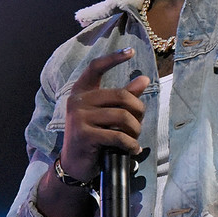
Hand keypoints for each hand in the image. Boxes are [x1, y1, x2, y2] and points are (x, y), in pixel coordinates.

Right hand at [58, 48, 149, 182]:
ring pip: (123, 117)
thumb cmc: (92, 137)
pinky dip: (130, 144)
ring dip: (135, 130)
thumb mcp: (105, 115)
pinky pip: (118, 136)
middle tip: (139, 125)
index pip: (96, 68)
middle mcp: (77, 101)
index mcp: (81, 92)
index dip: (113, 58)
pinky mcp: (84, 135)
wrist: (74, 165)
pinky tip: (132, 150)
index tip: (130, 52)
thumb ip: (122, 97)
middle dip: (138, 112)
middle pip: (122, 96)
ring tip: (134, 139)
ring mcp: (79, 117)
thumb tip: (143, 79)